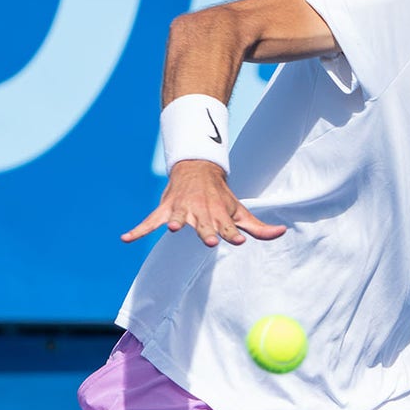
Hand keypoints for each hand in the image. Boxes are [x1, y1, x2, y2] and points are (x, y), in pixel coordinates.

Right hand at [120, 160, 286, 246]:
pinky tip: (125, 239)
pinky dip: (138, 230)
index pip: (228, 227)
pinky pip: (149, 222)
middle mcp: (201, 213)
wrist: (198, 168)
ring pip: (178, 218)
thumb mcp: (241, 211)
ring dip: (175, 222)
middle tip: (211, 241)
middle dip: (207, 232)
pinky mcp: (166, 210)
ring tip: (170, 228)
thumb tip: (283, 232)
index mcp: (220, 215)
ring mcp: (182, 210)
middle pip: (204, 225)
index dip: (232, 234)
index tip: (238, 241)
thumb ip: (259, 228)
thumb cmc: (222, 197)